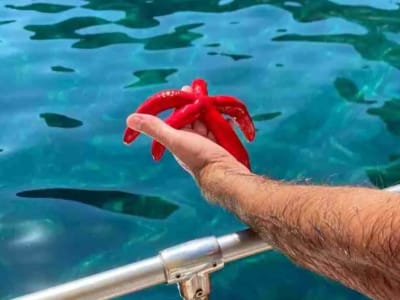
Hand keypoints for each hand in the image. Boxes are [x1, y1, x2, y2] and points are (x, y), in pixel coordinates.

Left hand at [125, 86, 249, 184]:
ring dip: (211, 111)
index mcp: (179, 138)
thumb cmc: (198, 156)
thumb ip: (155, 128)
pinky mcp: (221, 145)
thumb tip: (129, 119)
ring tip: (214, 99)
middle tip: (200, 88)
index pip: (178, 116)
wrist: (224, 173)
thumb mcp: (175, 139)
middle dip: (197, 103)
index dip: (181, 103)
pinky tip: (228, 118)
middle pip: (194, 117)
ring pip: (208, 122)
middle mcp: (192, 140)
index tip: (186, 88)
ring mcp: (208, 143)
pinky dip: (224, 122)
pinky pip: (222, 130)